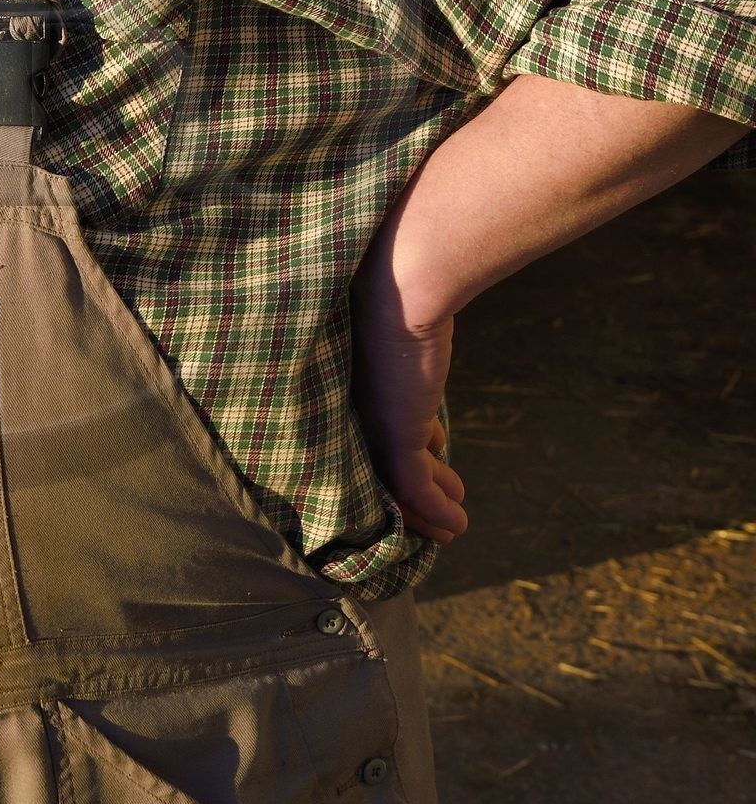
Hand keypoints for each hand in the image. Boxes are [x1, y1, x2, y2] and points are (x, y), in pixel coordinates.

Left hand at [350, 271, 468, 545]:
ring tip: (450, 524)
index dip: (409, 444)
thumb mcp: (400, 325)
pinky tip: (457, 524)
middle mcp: (352, 407)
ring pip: (395, 485)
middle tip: (438, 503)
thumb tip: (422, 334)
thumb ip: (405, 345)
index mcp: (347, 380)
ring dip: (426, 509)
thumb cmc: (399, 285)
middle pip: (377, 465)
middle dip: (412, 489)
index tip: (435, 450)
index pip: (374, 425)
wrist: (404, 279)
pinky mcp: (395, 434)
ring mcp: (371, 423)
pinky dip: (435, 511)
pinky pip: (414, 488)